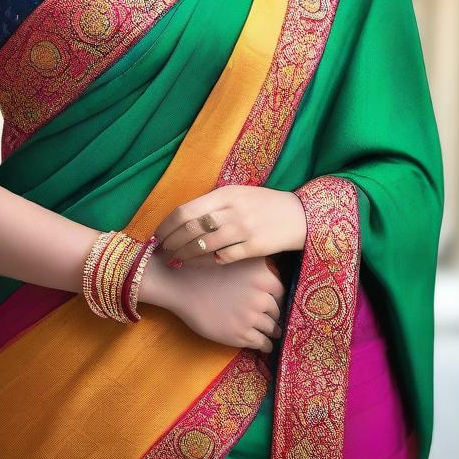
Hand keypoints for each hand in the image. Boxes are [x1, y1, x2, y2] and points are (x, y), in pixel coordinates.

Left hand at [155, 185, 306, 268]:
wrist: (299, 215)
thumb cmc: (263, 205)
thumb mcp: (238, 194)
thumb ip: (213, 204)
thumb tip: (183, 218)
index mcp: (225, 193)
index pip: (186, 210)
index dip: (168, 225)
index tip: (158, 235)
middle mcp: (233, 210)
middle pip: (191, 228)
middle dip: (172, 241)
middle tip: (163, 250)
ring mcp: (245, 229)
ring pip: (204, 245)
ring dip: (185, 254)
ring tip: (176, 259)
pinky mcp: (256, 247)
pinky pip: (224, 258)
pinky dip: (209, 262)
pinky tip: (201, 264)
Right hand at [163, 254, 285, 353]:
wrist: (181, 285)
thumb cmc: (205, 269)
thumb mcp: (235, 258)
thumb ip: (256, 266)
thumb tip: (274, 276)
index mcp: (262, 274)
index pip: (281, 291)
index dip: (275, 298)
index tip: (271, 302)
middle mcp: (261, 295)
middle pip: (277, 310)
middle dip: (273, 315)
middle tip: (269, 318)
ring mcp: (251, 316)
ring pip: (272, 328)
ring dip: (271, 331)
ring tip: (269, 333)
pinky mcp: (241, 334)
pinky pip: (263, 343)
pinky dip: (265, 345)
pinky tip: (262, 344)